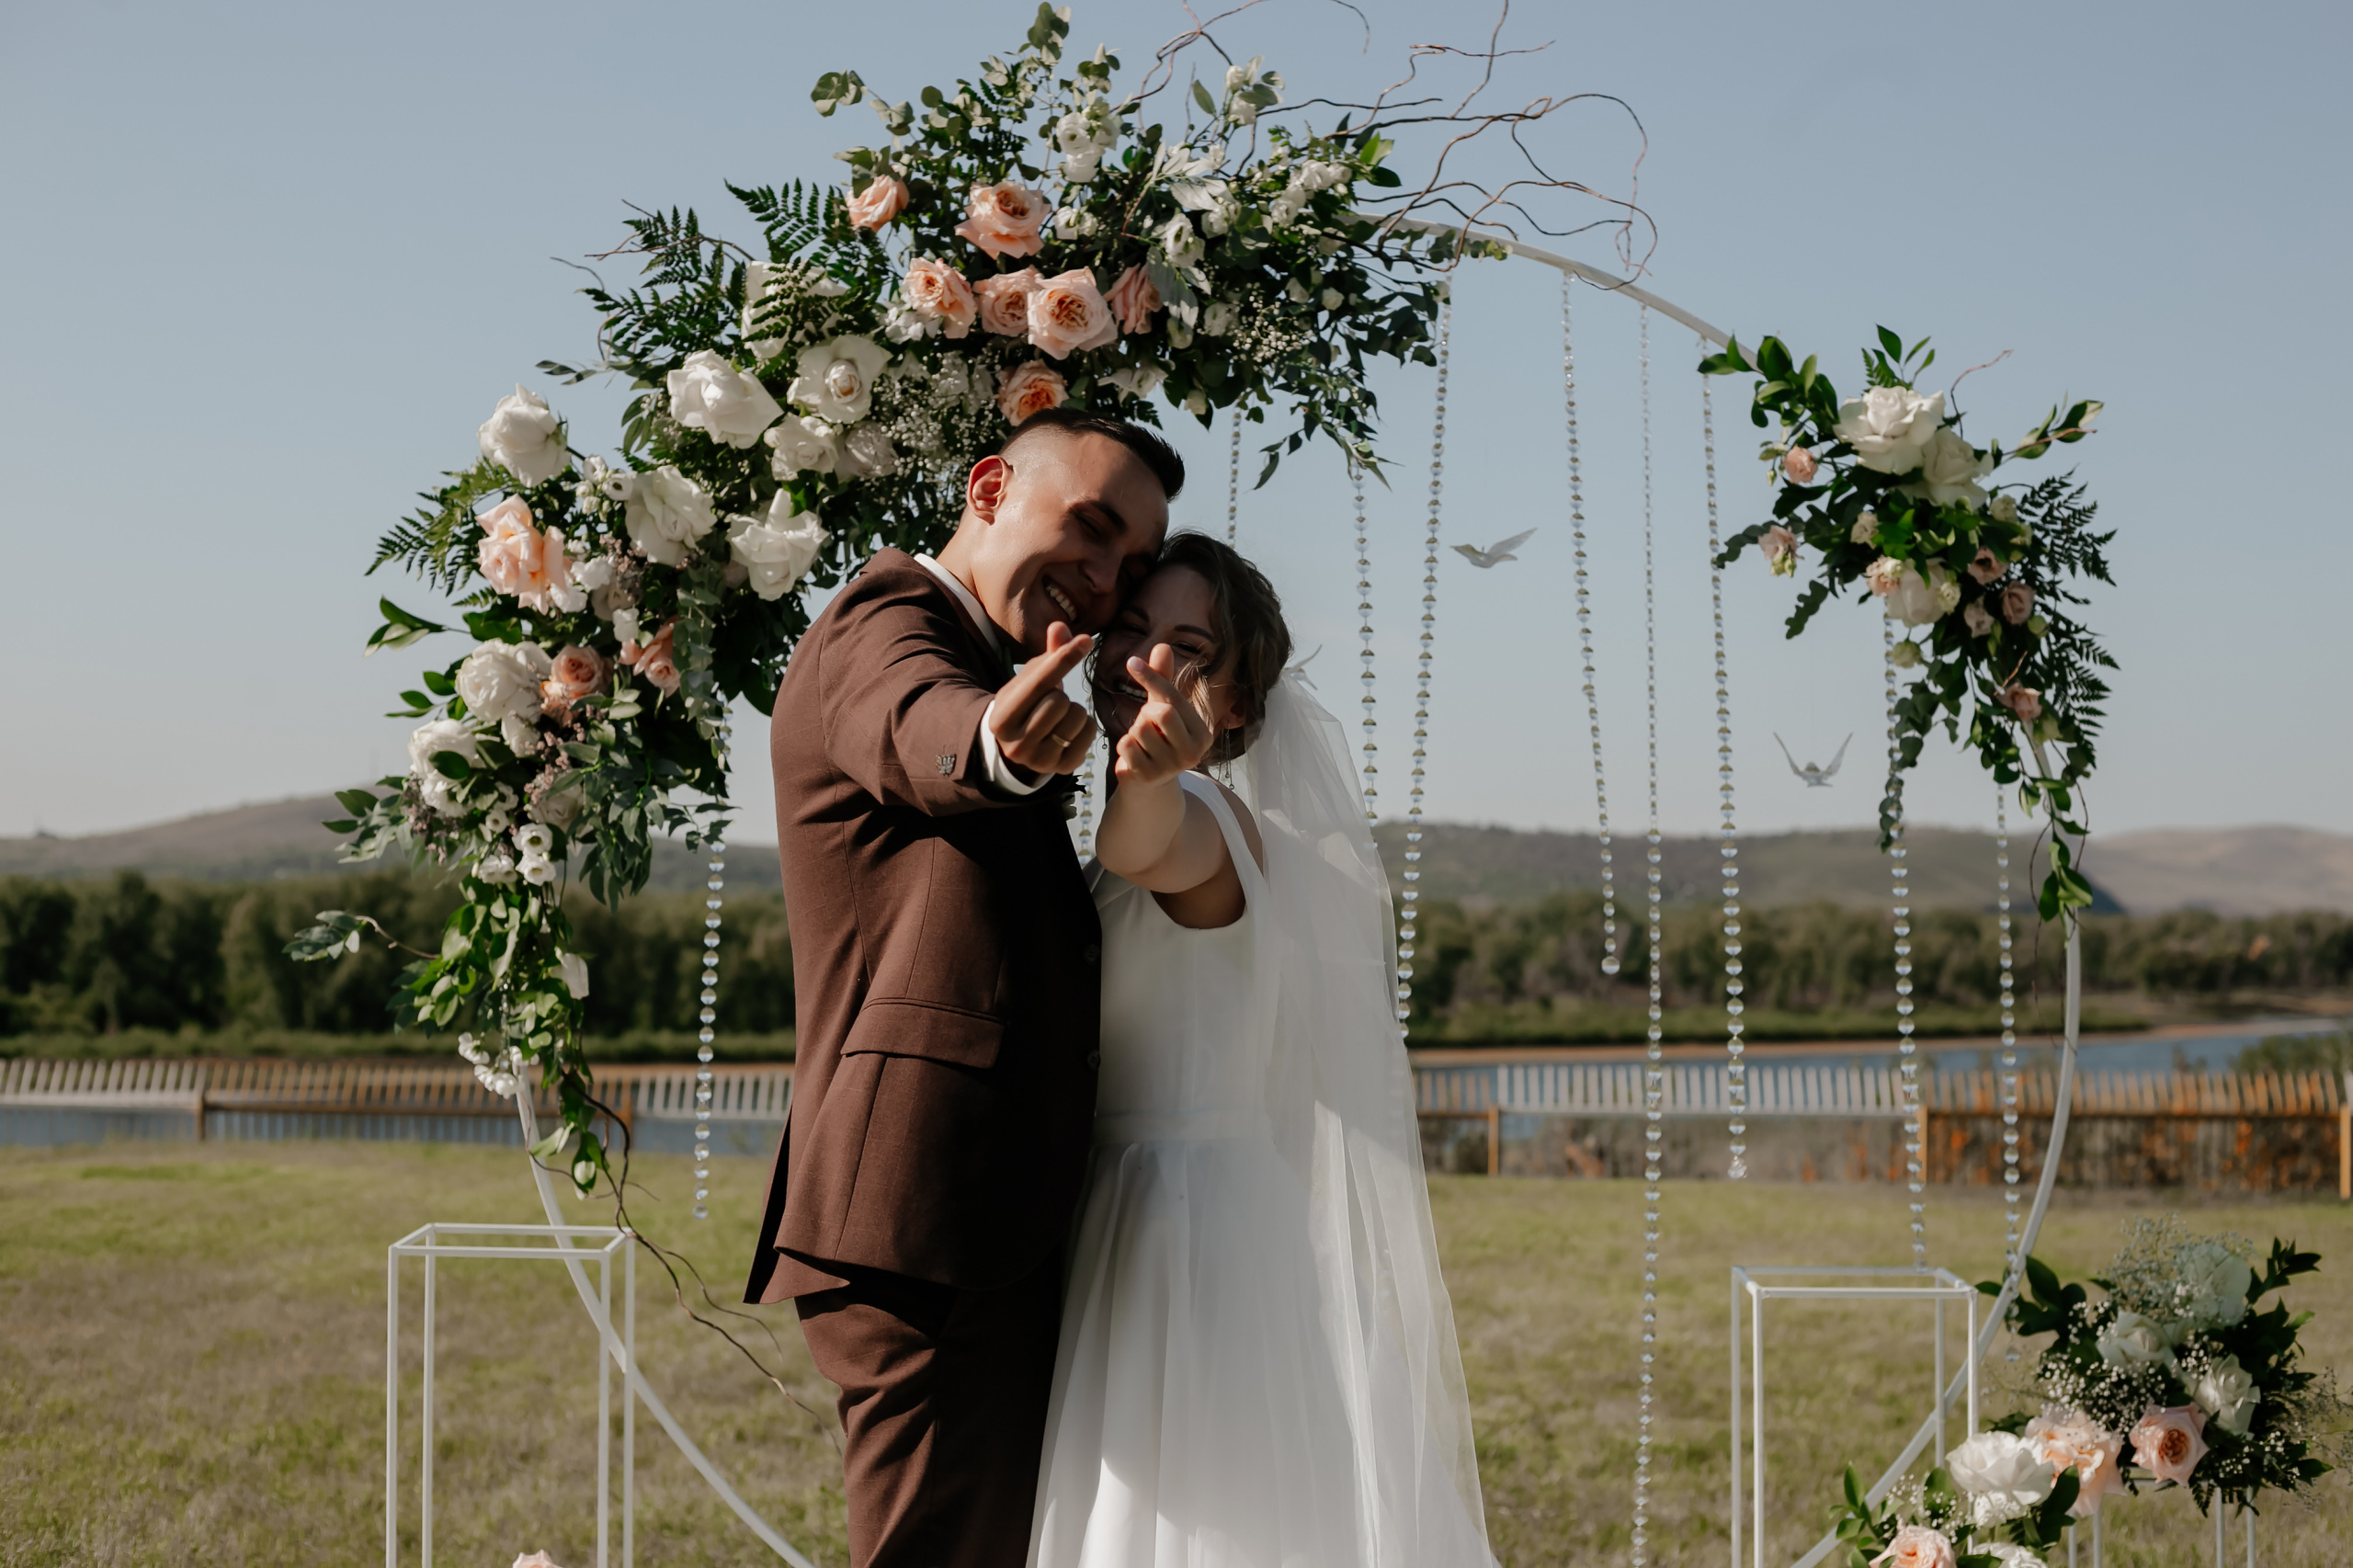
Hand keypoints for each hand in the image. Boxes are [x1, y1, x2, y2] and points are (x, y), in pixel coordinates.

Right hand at [991, 622, 1098, 775]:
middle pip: (1059, 701)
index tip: (1086, 639)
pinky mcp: (1061, 769)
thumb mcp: (1028, 682)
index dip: (1064, 657)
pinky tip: (1071, 729)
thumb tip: (1060, 625)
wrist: (1017, 750)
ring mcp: (1038, 760)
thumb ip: (1047, 656)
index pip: (1039, 681)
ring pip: (1076, 717)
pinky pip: (1089, 734)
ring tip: (1061, 715)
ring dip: (1076, 709)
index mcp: (1001, 717)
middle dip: (1062, 694)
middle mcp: (1016, 743)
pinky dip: (1086, 725)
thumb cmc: (1025, 706)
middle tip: (1052, 701)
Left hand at [1112, 643, 1214, 787]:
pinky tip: (1133, 754)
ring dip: (1134, 730)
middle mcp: (1193, 753)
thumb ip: (1163, 679)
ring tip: (1142, 741)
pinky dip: (1124, 744)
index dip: (1152, 678)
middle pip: (1161, 713)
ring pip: (1140, 729)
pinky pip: (1126, 745)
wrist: (1148, 785)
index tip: (1132, 662)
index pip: (1174, 699)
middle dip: (1146, 712)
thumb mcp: (1162, 707)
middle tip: (1146, 722)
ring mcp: (1171, 768)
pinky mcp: (1149, 777)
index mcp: (1203, 734)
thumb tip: (1163, 645)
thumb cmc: (1158, 738)